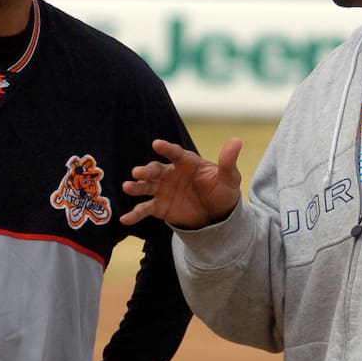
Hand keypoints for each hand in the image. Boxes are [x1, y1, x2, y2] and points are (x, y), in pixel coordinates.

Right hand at [120, 138, 243, 230]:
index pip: (175, 153)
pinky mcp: (159, 207)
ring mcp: (163, 190)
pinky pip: (145, 209)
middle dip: (146, 171)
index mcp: (186, 162)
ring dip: (136, 187)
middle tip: (137, 172)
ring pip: (147, 187)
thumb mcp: (228, 177)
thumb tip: (237, 141)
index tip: (157, 144)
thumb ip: (228, 161)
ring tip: (127, 187)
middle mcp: (171, 173)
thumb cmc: (222, 191)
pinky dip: (134, 214)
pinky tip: (125, 219)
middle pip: (156, 170)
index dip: (166, 149)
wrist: (217, 215)